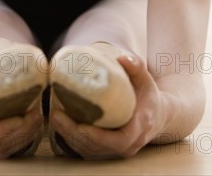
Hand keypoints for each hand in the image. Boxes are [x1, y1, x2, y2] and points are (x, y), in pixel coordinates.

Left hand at [49, 54, 165, 159]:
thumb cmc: (148, 95)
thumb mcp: (146, 79)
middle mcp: (129, 144)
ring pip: (90, 151)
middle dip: (75, 134)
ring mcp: (118, 151)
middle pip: (99, 147)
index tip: (81, 125)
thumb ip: (136, 67)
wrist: (157, 116)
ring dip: (69, 137)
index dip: (100, 137)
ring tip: (54, 117)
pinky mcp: (108, 152)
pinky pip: (87, 151)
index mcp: (140, 126)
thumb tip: (122, 58)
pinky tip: (59, 124)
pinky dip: (72, 140)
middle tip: (57, 115)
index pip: (120, 140)